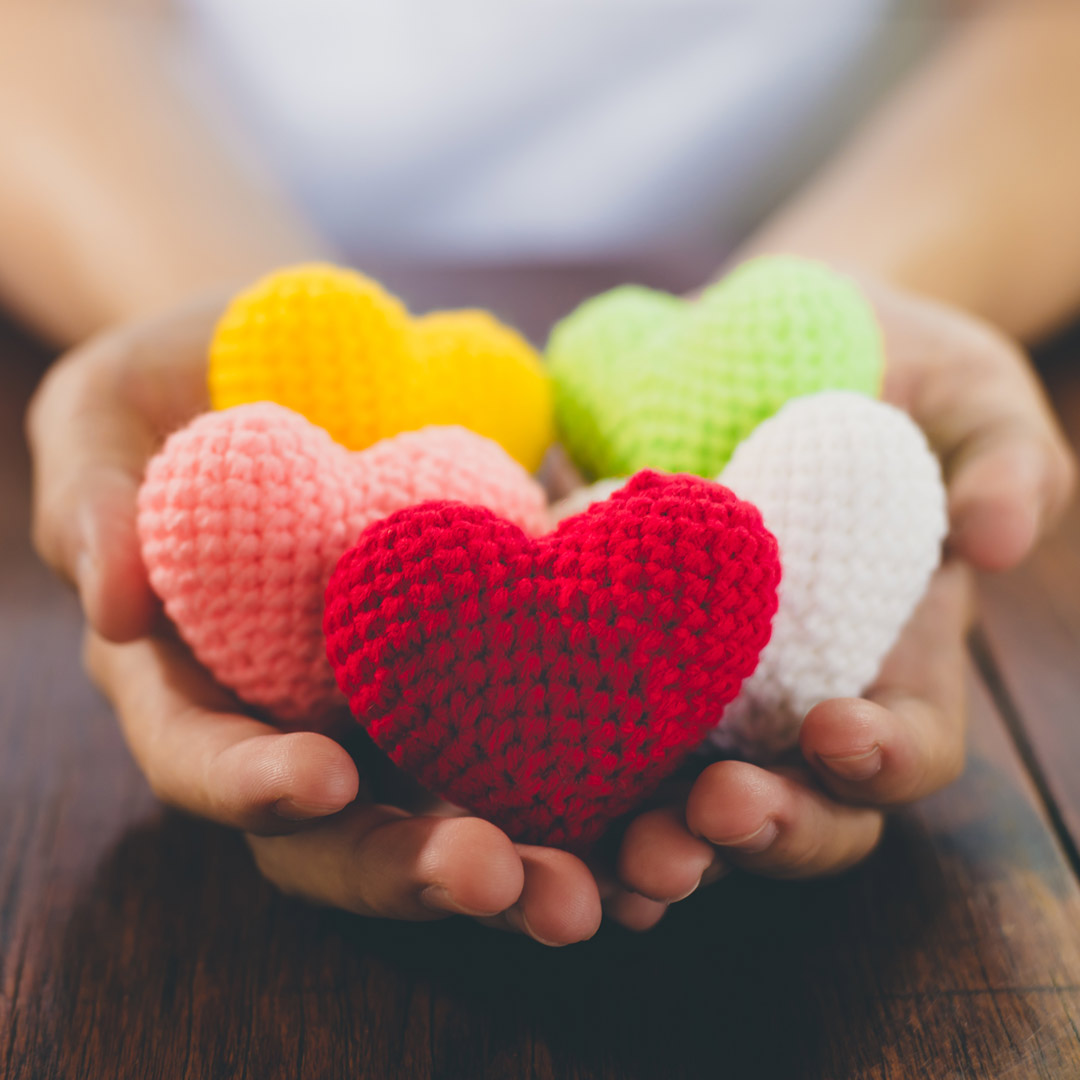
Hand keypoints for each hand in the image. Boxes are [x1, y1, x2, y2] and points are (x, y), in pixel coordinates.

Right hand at [28, 299, 602, 944]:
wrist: (311, 353)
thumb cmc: (180, 386)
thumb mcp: (103, 417)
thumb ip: (94, 504)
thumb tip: (116, 602)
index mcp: (203, 681)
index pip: (209, 761)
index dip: (253, 787)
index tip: (320, 781)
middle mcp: (310, 714)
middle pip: (353, 830)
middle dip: (422, 866)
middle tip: (502, 879)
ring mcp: (414, 693)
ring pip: (472, 805)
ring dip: (546, 858)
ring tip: (620, 887)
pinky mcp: (505, 652)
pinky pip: (559, 730)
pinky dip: (618, 778)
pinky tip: (681, 806)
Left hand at [609, 278, 1076, 929]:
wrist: (767, 339)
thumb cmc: (891, 370)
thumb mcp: (969, 397)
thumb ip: (1007, 461)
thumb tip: (996, 536)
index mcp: (891, 657)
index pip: (904, 746)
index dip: (881, 760)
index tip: (837, 732)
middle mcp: (792, 695)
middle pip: (793, 807)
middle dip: (761, 830)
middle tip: (709, 817)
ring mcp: (699, 682)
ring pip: (684, 799)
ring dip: (660, 838)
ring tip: (624, 847)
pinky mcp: (616, 648)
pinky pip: (592, 725)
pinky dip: (569, 773)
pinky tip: (528, 783)